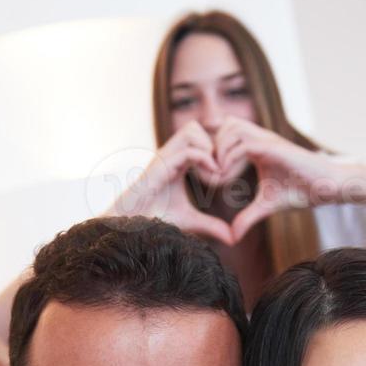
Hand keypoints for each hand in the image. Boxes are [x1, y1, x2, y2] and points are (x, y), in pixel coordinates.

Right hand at [109, 121, 234, 244]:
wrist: (132, 225)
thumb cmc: (156, 219)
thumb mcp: (191, 221)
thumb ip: (212, 225)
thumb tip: (233, 238)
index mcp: (177, 161)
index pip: (199, 137)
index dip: (215, 149)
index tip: (228, 170)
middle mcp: (170, 154)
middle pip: (195, 127)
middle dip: (213, 142)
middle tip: (223, 166)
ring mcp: (164, 157)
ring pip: (192, 130)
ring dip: (209, 148)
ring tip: (218, 171)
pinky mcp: (160, 166)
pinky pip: (188, 151)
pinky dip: (205, 160)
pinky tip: (214, 178)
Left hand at [217, 119, 340, 242]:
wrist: (326, 188)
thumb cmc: (301, 192)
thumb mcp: (266, 207)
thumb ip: (247, 217)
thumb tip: (232, 237)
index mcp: (258, 147)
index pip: (227, 135)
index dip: (214, 153)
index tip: (211, 178)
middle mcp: (261, 139)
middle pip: (226, 125)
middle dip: (213, 147)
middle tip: (212, 174)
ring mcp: (268, 140)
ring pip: (232, 128)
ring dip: (219, 150)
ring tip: (219, 175)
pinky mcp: (274, 148)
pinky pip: (243, 145)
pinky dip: (229, 159)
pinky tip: (227, 178)